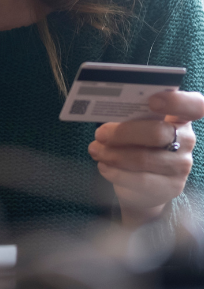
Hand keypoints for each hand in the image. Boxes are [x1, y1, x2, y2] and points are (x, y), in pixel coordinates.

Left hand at [88, 90, 203, 227]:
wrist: (140, 184)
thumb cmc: (135, 143)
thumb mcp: (134, 125)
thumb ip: (130, 115)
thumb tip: (103, 106)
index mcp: (180, 117)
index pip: (194, 106)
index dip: (177, 101)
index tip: (152, 101)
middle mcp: (186, 140)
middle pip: (158, 133)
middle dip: (123, 133)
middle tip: (100, 134)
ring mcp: (181, 166)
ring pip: (144, 158)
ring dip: (113, 154)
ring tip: (95, 150)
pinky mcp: (170, 187)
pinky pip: (139, 180)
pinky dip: (116, 171)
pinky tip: (103, 166)